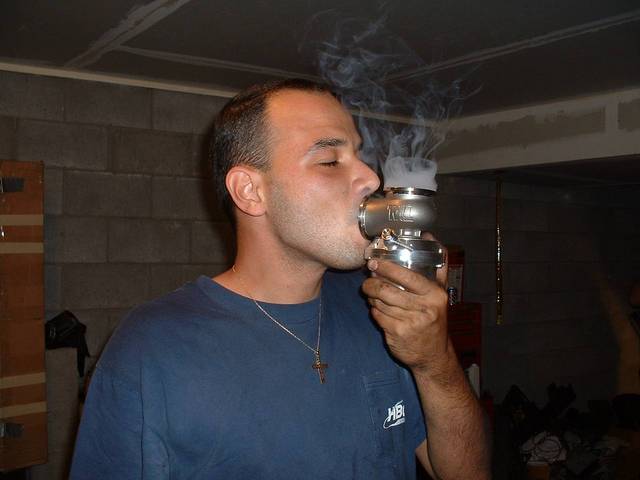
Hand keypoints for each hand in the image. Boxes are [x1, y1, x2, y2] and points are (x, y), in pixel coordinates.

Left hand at [361, 238, 450, 374]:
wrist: (433, 354)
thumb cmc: (435, 318)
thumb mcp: (440, 294)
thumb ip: (437, 267)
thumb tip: (430, 237)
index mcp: (435, 294)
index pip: (407, 276)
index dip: (387, 268)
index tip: (374, 263)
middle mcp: (424, 308)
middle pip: (387, 290)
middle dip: (371, 283)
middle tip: (367, 280)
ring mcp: (410, 323)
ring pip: (380, 302)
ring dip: (372, 297)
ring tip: (372, 293)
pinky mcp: (397, 334)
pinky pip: (378, 315)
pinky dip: (374, 310)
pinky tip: (378, 308)